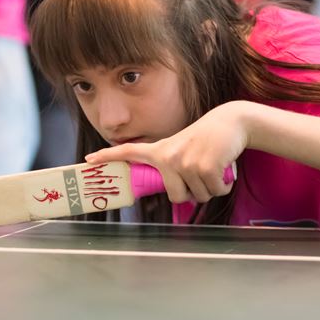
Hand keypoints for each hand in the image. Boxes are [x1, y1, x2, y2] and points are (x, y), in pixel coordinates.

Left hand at [86, 101, 251, 203]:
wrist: (231, 122)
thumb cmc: (207, 140)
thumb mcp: (182, 149)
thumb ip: (171, 167)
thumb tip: (174, 193)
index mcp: (160, 150)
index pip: (128, 152)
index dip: (108, 156)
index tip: (88, 160)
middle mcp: (168, 156)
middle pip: (176, 196)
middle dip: (193, 192)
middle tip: (202, 174)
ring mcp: (185, 162)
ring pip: (199, 196)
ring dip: (211, 187)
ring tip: (214, 166)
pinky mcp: (204, 168)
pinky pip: (214, 192)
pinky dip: (223, 186)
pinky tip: (224, 168)